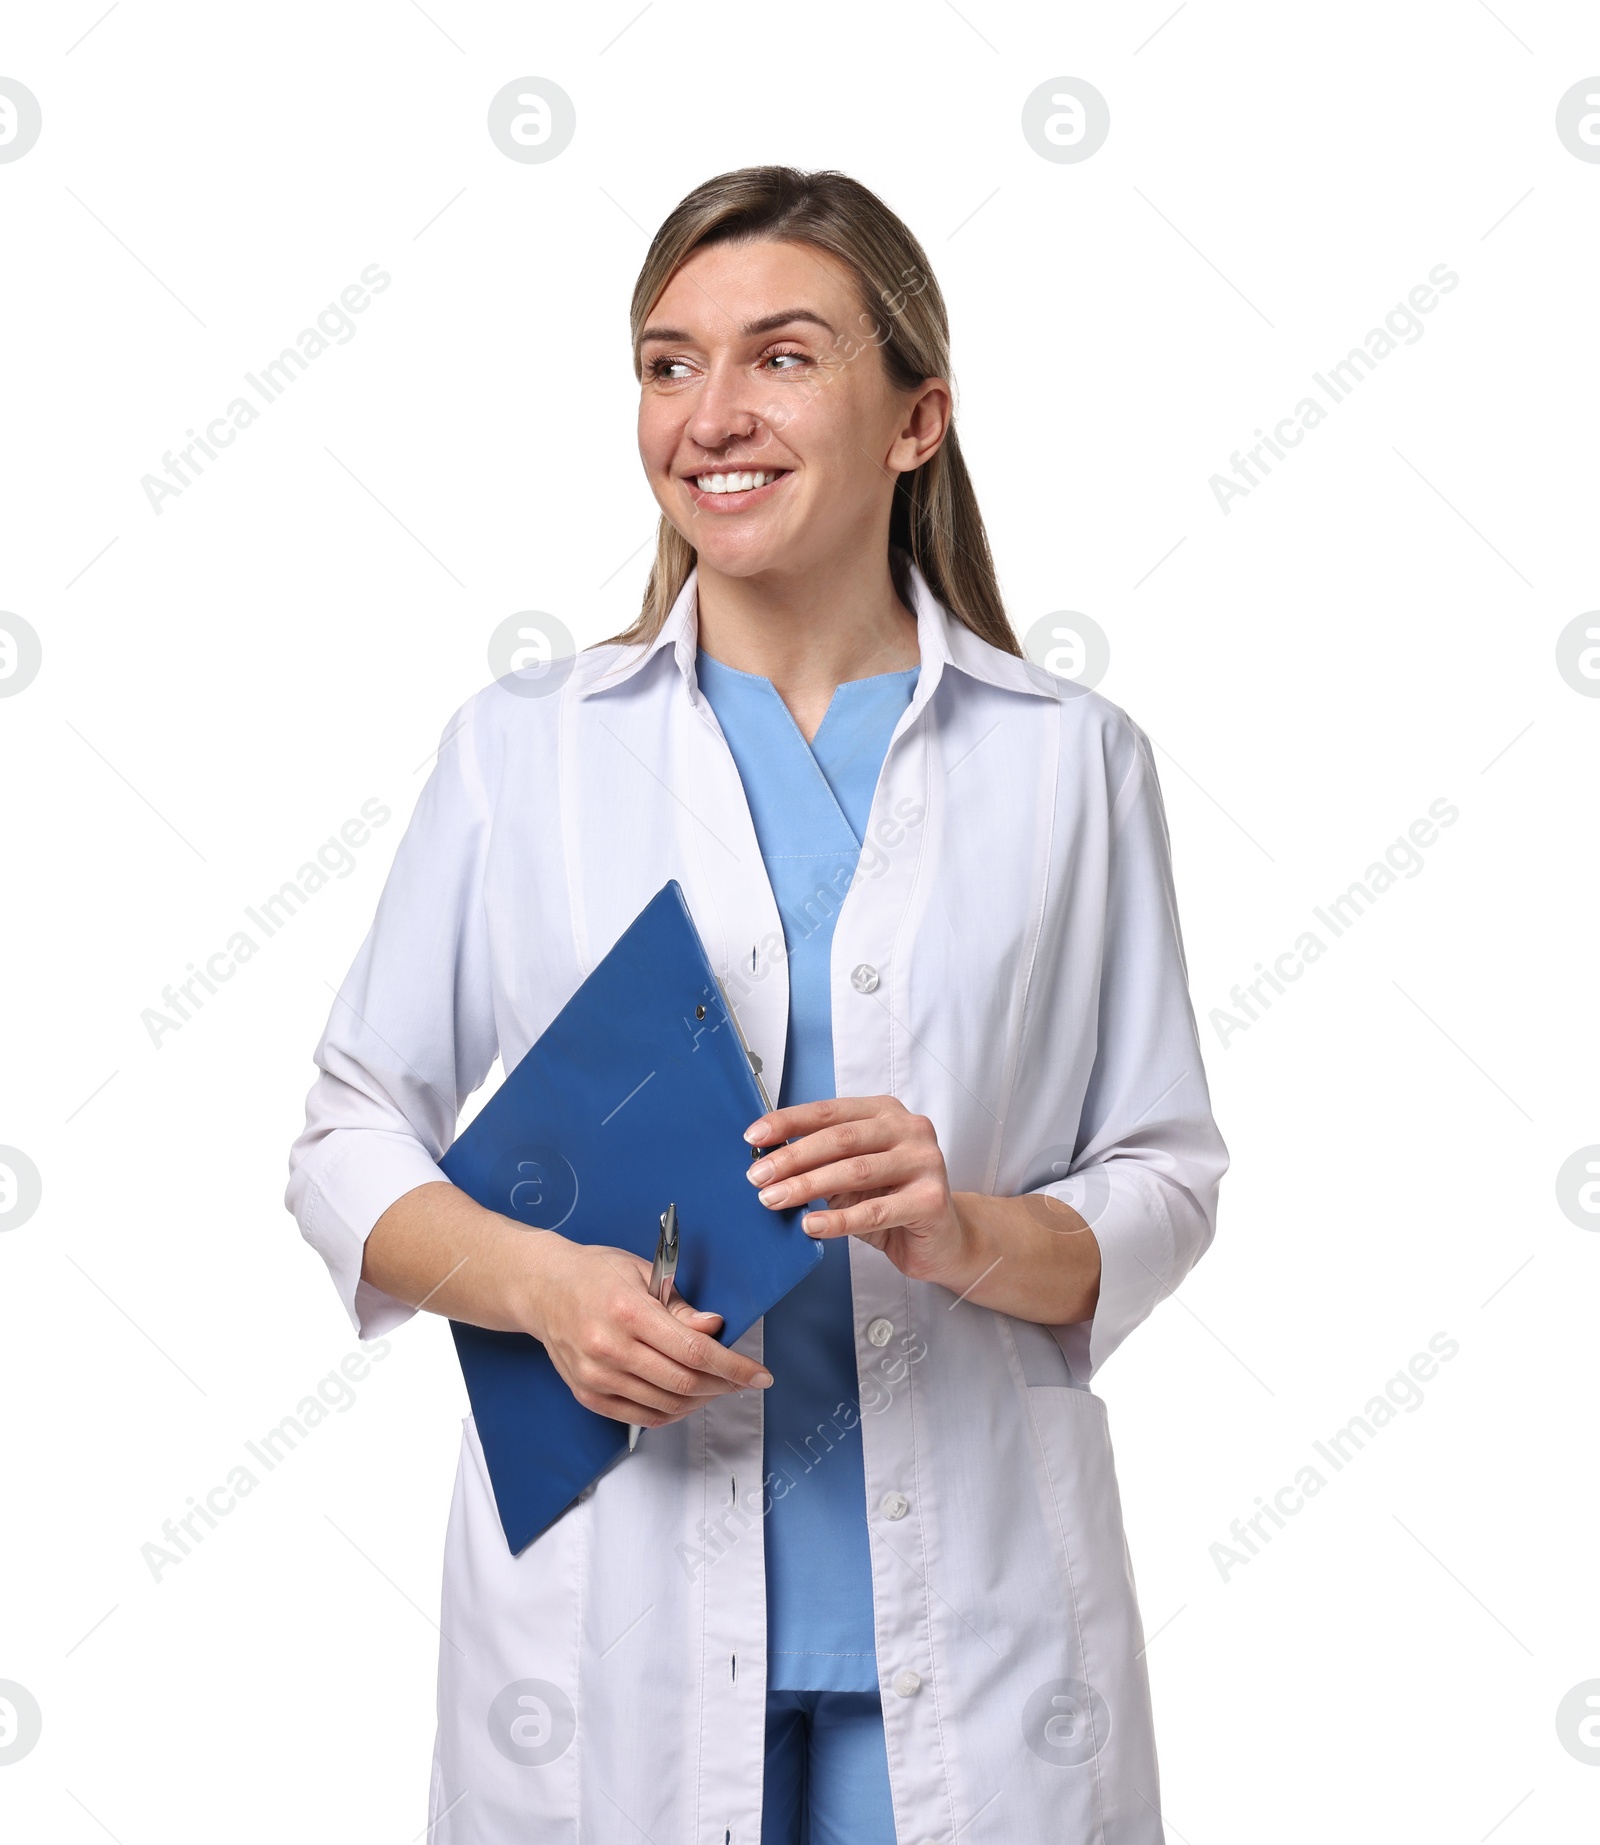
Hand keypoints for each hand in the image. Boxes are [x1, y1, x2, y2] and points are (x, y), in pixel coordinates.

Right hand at [517, 1235, 772, 1427]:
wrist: (540, 1288)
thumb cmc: (594, 1273)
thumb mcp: (642, 1273)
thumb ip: (680, 1306)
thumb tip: (715, 1329)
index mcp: (628, 1312)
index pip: (694, 1351)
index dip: (734, 1367)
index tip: (760, 1375)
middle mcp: (610, 1348)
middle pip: (684, 1382)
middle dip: (724, 1385)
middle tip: (743, 1379)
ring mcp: (596, 1377)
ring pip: (667, 1404)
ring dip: (702, 1400)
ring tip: (717, 1385)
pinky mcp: (588, 1394)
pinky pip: (642, 1416)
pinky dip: (673, 1412)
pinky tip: (688, 1397)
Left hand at [743, 1096, 971, 1291]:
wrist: (945, 1239)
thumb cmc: (893, 1201)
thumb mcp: (854, 1175)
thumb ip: (823, 1162)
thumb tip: (768, 1162)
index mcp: (886, 1113)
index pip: (829, 1111)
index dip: (788, 1122)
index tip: (754, 1136)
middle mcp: (909, 1130)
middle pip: (839, 1139)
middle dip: (792, 1158)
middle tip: (758, 1177)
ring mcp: (924, 1162)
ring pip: (854, 1172)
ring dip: (807, 1186)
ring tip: (773, 1199)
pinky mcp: (930, 1200)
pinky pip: (874, 1211)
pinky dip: (837, 1219)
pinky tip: (811, 1225)